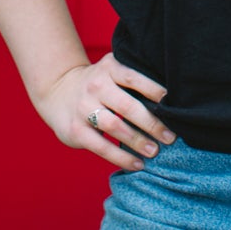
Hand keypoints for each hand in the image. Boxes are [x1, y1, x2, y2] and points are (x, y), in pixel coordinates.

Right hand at [35, 52, 175, 170]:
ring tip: (155, 151)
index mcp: (109, 68)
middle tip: (170, 137)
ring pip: (115, 126)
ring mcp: (84, 108)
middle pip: (128, 106)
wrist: (56, 90)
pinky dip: (121, 157)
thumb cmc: (97, 84)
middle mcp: (95, 86)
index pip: (134, 78)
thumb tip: (170, 101)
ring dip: (137, 141)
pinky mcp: (76, 130)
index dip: (155, 92)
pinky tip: (137, 164)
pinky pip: (101, 147)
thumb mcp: (110, 72)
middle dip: (152, 124)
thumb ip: (132, 80)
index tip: (173, 106)